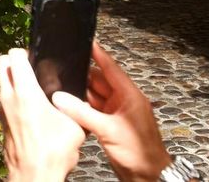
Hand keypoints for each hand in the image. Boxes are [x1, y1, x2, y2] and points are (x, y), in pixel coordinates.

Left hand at [0, 48, 84, 181]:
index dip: (26, 51)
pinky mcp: (2, 122)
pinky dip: (14, 97)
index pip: (15, 55)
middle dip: (15, 61)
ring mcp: (2, 110)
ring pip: (2, 82)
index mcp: (25, 92)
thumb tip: (77, 101)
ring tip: (34, 88)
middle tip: (32, 67)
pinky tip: (31, 108)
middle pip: (3, 63)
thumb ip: (74, 107)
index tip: (36, 55)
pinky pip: (5, 100)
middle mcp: (9, 97)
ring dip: (13, 79)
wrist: (35, 176)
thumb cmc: (51, 153)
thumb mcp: (74, 125)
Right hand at [50, 41, 170, 181]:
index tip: (87, 41)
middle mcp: (124, 101)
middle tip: (63, 71)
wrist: (147, 175)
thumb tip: (61, 98)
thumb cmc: (139, 152)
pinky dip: (84, 108)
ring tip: (63, 90)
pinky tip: (71, 108)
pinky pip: (95, 110)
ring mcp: (118, 113)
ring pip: (95, 96)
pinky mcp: (112, 125)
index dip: (99, 54)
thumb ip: (82, 112)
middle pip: (100, 82)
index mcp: (130, 95)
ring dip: (82, 95)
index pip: (111, 68)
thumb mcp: (108, 129)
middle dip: (83, 77)